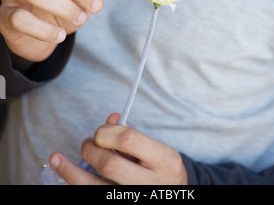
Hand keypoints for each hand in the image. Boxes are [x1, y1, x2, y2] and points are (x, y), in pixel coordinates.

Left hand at [49, 113, 187, 184]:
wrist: (174, 197)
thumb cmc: (162, 170)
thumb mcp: (157, 151)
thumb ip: (132, 135)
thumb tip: (109, 119)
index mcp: (165, 160)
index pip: (128, 138)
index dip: (107, 131)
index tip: (101, 132)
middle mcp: (150, 184)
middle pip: (109, 164)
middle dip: (91, 150)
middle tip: (87, 144)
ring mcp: (134, 200)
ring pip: (93, 188)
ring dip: (70, 171)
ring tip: (57, 159)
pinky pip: (92, 196)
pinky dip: (75, 184)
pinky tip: (64, 174)